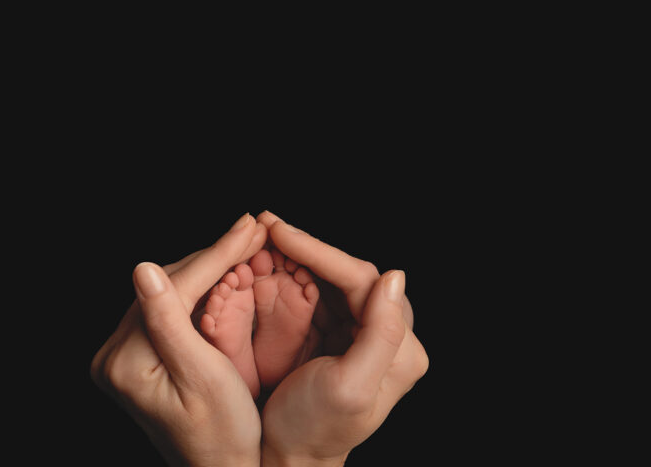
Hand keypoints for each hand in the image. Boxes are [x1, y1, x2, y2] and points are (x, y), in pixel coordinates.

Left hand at [90, 214, 266, 466]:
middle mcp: (114, 356)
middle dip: (214, 255)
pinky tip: (225, 269)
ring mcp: (123, 355)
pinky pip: (169, 308)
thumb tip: (142, 269)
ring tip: (246, 241)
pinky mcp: (138, 355)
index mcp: (126, 362)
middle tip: (253, 228)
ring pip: (169, 291)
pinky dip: (199, 288)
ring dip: (208, 267)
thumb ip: (169, 321)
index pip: (172, 290)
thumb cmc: (222, 433)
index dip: (215, 255)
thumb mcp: (202, 376)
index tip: (249, 228)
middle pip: (167, 286)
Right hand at [256, 212, 428, 465]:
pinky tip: (276, 260)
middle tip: (268, 224)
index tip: (280, 231)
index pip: (363, 280)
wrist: (290, 458)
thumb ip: (381, 332)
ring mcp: (364, 335)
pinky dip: (298, 275)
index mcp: (400, 350)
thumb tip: (395, 277)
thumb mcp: (350, 386)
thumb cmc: (314, 428)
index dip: (320, 251)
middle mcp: (389, 338)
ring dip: (301, 256)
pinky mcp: (341, 337)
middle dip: (308, 248)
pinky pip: (322, 294)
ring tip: (267, 236)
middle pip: (350, 275)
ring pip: (334, 280)